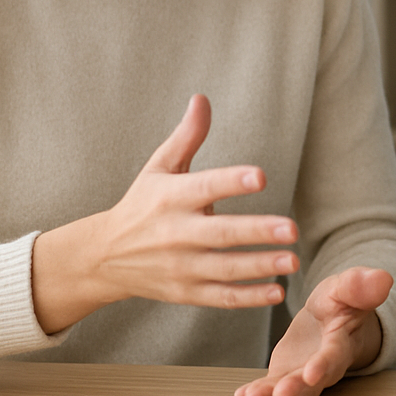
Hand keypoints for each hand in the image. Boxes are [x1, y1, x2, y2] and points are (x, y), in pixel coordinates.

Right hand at [32, 94, 299, 333]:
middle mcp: (176, 233)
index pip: (205, 187)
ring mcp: (180, 266)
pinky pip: (220, 297)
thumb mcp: (159, 168)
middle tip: (292, 229)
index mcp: (172, 197)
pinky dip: (248, 297)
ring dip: (260, 266)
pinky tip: (276, 290)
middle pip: (221, 233)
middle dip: (257, 232)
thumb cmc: (142, 204)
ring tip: (292, 261)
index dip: (232, 182)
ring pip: (225, 269)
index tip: (261, 176)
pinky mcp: (185, 292)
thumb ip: (186, 136)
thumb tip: (202, 98)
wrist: (103, 256)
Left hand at [234, 266, 390, 395]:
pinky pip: (271, 390)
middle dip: (296, 390)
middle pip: (312, 384)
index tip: (313, 372)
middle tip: (281, 395)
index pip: (334, 356)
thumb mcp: (348, 287)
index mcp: (340, 342)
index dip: (324, 365)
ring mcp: (301, 375)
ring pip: (290, 393)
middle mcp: (322, 366)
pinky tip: (241, 395)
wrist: (331, 316)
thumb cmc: (341, 301)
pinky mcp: (283, 376)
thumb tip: (383, 278)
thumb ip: (361, 285)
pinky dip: (257, 394)